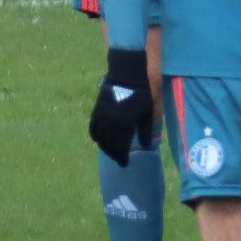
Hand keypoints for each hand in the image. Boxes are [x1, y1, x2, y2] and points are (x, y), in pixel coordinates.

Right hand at [88, 43, 155, 163]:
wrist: (127, 76)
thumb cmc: (142, 94)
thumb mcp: (147, 113)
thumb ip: (145, 130)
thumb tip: (146, 146)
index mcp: (125, 125)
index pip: (121, 147)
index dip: (122, 157)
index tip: (125, 164)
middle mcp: (111, 123)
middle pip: (110, 145)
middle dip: (114, 154)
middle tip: (118, 160)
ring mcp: (102, 117)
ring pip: (100, 138)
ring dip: (104, 147)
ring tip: (109, 151)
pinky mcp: (97, 110)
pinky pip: (93, 127)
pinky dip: (95, 136)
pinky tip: (98, 140)